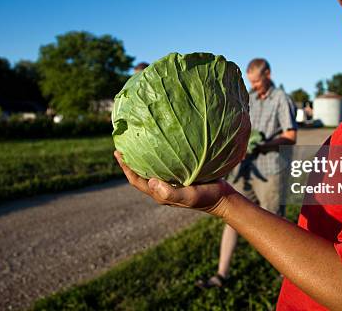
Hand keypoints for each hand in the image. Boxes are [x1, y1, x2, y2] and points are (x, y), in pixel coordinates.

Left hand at [114, 151, 236, 216]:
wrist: (223, 198)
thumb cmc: (206, 197)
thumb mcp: (189, 196)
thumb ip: (170, 192)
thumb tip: (152, 181)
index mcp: (161, 194)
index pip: (137, 181)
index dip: (126, 168)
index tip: (118, 153)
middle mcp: (163, 187)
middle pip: (141, 174)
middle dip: (131, 161)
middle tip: (123, 145)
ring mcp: (172, 182)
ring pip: (152, 168)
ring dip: (143, 157)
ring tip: (138, 142)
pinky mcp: (181, 175)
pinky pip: (165, 164)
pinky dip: (158, 155)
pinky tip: (161, 142)